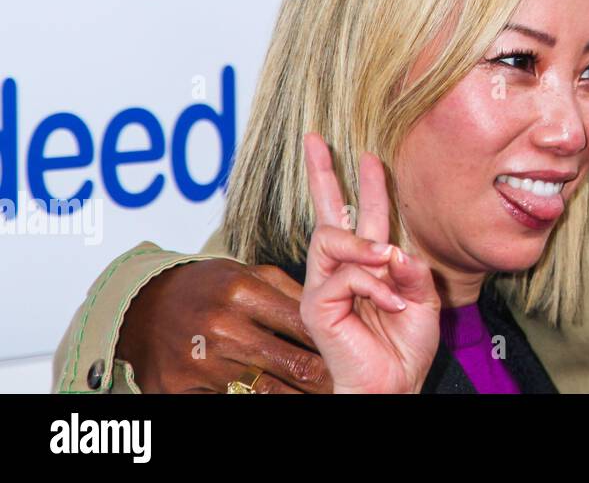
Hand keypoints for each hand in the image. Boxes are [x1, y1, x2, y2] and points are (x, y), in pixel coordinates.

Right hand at [117, 259, 331, 393]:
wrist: (143, 308)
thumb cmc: (208, 287)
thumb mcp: (249, 275)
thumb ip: (293, 291)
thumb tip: (337, 305)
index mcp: (242, 291)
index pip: (306, 326)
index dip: (334, 343)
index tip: (355, 354)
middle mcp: (223, 327)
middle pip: (293, 364)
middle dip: (325, 378)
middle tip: (347, 385)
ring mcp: (202, 361)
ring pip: (269, 392)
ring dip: (300, 397)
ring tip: (325, 398)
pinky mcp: (183, 389)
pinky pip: (234, 404)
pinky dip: (259, 404)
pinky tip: (284, 401)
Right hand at [299, 132, 440, 393]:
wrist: (393, 385)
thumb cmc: (404, 347)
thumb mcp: (423, 299)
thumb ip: (411, 269)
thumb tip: (395, 250)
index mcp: (368, 265)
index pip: (363, 216)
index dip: (366, 185)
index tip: (367, 154)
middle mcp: (341, 269)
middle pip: (327, 212)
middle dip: (322, 173)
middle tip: (315, 139)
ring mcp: (324, 285)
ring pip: (332, 237)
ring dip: (365, 244)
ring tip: (388, 260)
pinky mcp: (316, 305)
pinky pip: (345, 275)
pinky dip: (374, 285)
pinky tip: (392, 302)